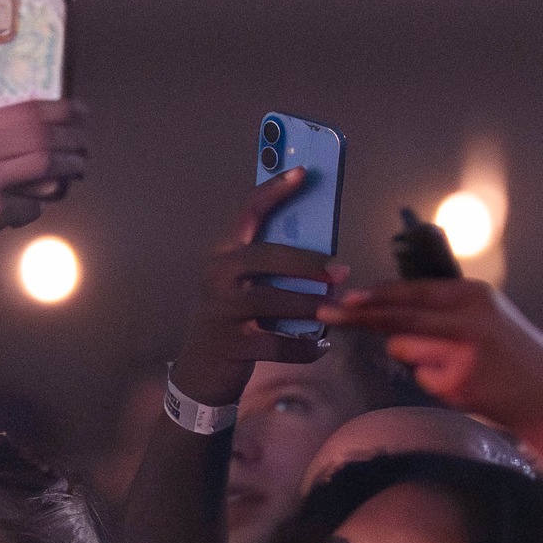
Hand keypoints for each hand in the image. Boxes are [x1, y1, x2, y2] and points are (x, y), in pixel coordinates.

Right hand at [0, 68, 89, 287]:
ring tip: (79, 168)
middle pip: (40, 134)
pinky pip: (33, 204)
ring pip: (44, 165)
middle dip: (72, 137)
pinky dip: (39, 206)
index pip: (25, 109)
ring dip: (69, 167)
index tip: (81, 111)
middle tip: (86, 144)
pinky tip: (39, 206)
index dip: (60, 108)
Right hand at [168, 171, 347, 406]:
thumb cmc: (233, 319)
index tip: (303, 173)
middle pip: (267, 257)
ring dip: (311, 306)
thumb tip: (322, 250)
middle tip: (342, 272)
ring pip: (275, 301)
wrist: (201, 369)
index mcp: (224, 253)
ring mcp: (222, 311)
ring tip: (335, 311)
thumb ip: (270, 266)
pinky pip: (278, 344)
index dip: (275, 190)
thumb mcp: (244, 285)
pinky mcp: (232, 345)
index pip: (248, 211)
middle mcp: (218, 275)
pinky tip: (320, 347)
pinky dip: (304, 348)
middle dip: (309, 263)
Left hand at [318, 280, 542, 440]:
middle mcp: (466, 316)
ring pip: (405, 349)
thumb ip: (446, 312)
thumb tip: (393, 314)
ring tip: (458, 369)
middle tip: (327, 314)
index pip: (412, 291)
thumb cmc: (517, 359)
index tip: (346, 297)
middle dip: (359, 316)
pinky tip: (468, 387)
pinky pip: (424, 379)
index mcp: (474, 295)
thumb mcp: (488, 319)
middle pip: (397, 315)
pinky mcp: (458, 380)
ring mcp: (461, 349)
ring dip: (417, 361)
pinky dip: (436, 386)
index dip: (376, 295)